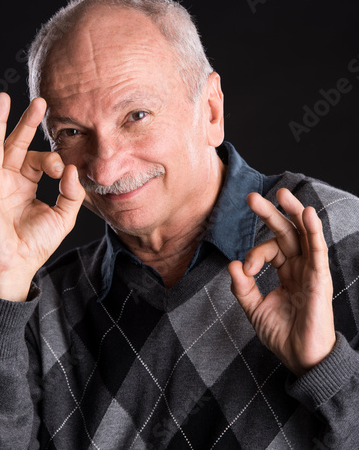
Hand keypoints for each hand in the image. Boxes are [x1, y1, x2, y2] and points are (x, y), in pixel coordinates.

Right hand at [0, 93, 84, 300]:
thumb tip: (71, 167)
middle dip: (26, 122)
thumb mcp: (64, 216)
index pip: (38, 159)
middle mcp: (9, 178)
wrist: (17, 264)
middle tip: (40, 101)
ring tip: (3, 98)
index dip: (51, 159)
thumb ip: (72, 192)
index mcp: (27, 183)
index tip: (59, 170)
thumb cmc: (37, 243)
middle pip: (17, 143)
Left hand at [229, 188, 335, 376]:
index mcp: (286, 271)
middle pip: (285, 232)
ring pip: (304, 234)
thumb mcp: (254, 308)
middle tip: (251, 198)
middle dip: (269, 213)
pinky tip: (307, 214)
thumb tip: (231, 264)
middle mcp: (299, 267)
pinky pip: (317, 251)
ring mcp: (311, 271)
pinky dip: (313, 232)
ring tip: (282, 193)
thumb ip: (242, 287)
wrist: (300, 358)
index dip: (254, 254)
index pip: (269, 249)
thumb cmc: (282, 333)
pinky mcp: (319, 280)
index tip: (245, 270)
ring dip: (293, 212)